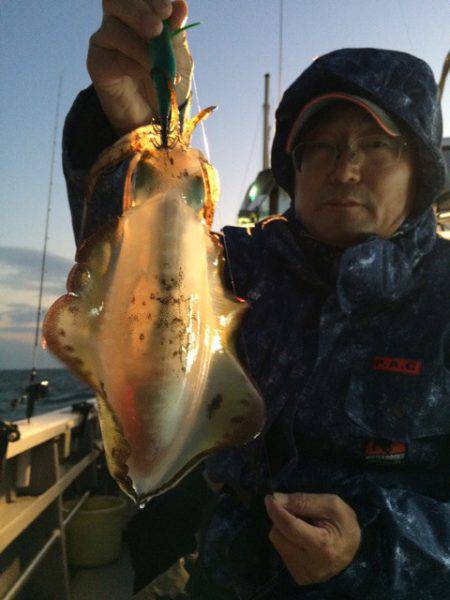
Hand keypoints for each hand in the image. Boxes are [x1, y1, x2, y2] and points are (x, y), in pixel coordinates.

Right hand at [87, 0, 192, 135]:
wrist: (155, 118)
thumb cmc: (166, 84)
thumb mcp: (178, 58)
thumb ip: (177, 33)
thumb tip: (180, 4)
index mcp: (141, 13)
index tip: (168, 10)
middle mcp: (120, 21)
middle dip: (139, 10)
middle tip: (156, 28)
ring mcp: (105, 40)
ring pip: (113, 25)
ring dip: (139, 43)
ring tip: (156, 62)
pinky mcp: (97, 62)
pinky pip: (111, 53)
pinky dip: (133, 62)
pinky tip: (146, 73)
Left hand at [265, 492, 360, 585]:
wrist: (353, 550)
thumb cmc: (344, 524)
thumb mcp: (332, 504)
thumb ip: (304, 501)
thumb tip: (277, 499)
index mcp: (323, 547)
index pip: (291, 527)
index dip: (277, 511)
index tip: (269, 498)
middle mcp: (311, 566)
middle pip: (279, 535)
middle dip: (283, 518)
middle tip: (297, 512)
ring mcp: (305, 574)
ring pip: (277, 542)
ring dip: (283, 528)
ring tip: (303, 526)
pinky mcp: (299, 577)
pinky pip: (281, 552)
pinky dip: (287, 540)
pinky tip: (302, 539)